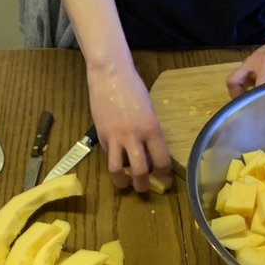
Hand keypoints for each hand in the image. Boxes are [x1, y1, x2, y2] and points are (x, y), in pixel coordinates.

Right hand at [87, 63, 171, 191]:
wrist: (110, 76)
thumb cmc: (134, 89)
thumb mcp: (149, 111)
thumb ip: (150, 132)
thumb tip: (149, 152)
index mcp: (152, 129)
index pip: (161, 160)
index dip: (163, 173)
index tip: (162, 177)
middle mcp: (135, 136)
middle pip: (140, 171)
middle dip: (143, 185)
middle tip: (143, 188)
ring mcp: (116, 137)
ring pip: (118, 170)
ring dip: (123, 182)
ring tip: (126, 184)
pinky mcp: (102, 136)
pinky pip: (109, 156)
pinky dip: (114, 162)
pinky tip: (117, 160)